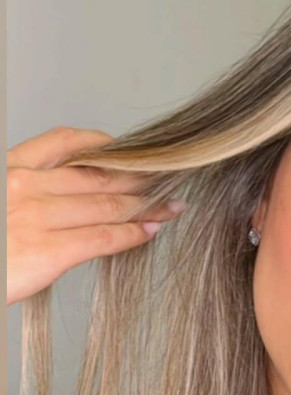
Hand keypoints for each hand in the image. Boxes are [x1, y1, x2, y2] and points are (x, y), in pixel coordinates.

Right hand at [7, 126, 185, 305]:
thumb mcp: (1, 206)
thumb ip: (24, 197)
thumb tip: (61, 203)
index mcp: (8, 170)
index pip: (65, 143)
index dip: (105, 145)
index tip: (130, 150)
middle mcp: (24, 185)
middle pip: (96, 174)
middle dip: (138, 177)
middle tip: (167, 178)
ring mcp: (36, 217)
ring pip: (106, 202)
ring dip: (146, 203)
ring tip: (171, 203)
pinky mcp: (48, 251)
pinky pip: (103, 237)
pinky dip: (134, 232)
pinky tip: (152, 229)